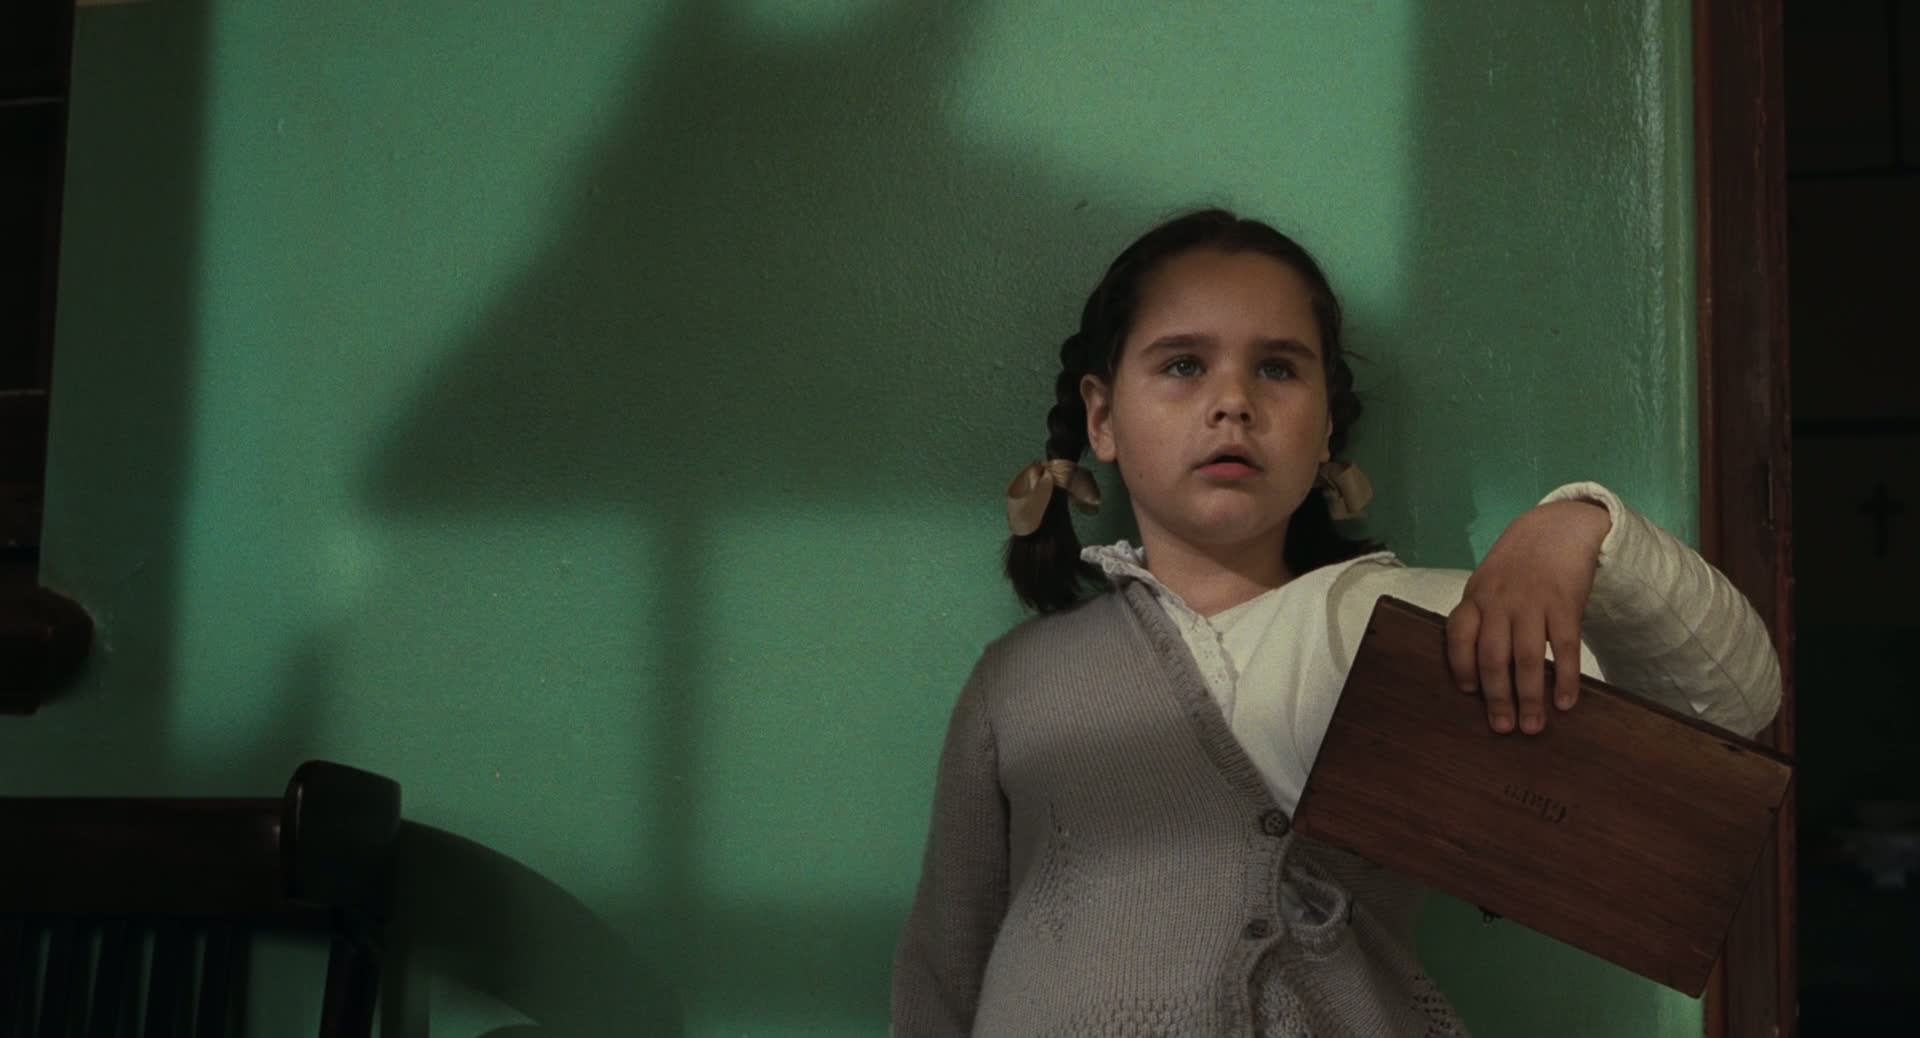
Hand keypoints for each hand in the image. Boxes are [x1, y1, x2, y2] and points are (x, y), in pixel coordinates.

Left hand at [1446, 499, 1609, 734]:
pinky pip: (1565, 648)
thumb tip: (1475, 673)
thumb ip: (1480, 618)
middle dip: (1496, 697)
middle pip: (1492, 656)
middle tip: (1503, 728)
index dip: (1461, 666)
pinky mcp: (1565, 605)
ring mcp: (1532, 603)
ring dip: (1529, 697)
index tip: (1468, 693)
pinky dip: (1565, 678)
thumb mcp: (1488, 584)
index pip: (1458, 636)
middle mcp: (1499, 602)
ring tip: (1533, 726)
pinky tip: (1564, 702)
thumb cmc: (1517, 567)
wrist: (1558, 528)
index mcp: (1475, 598)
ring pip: (1527, 658)